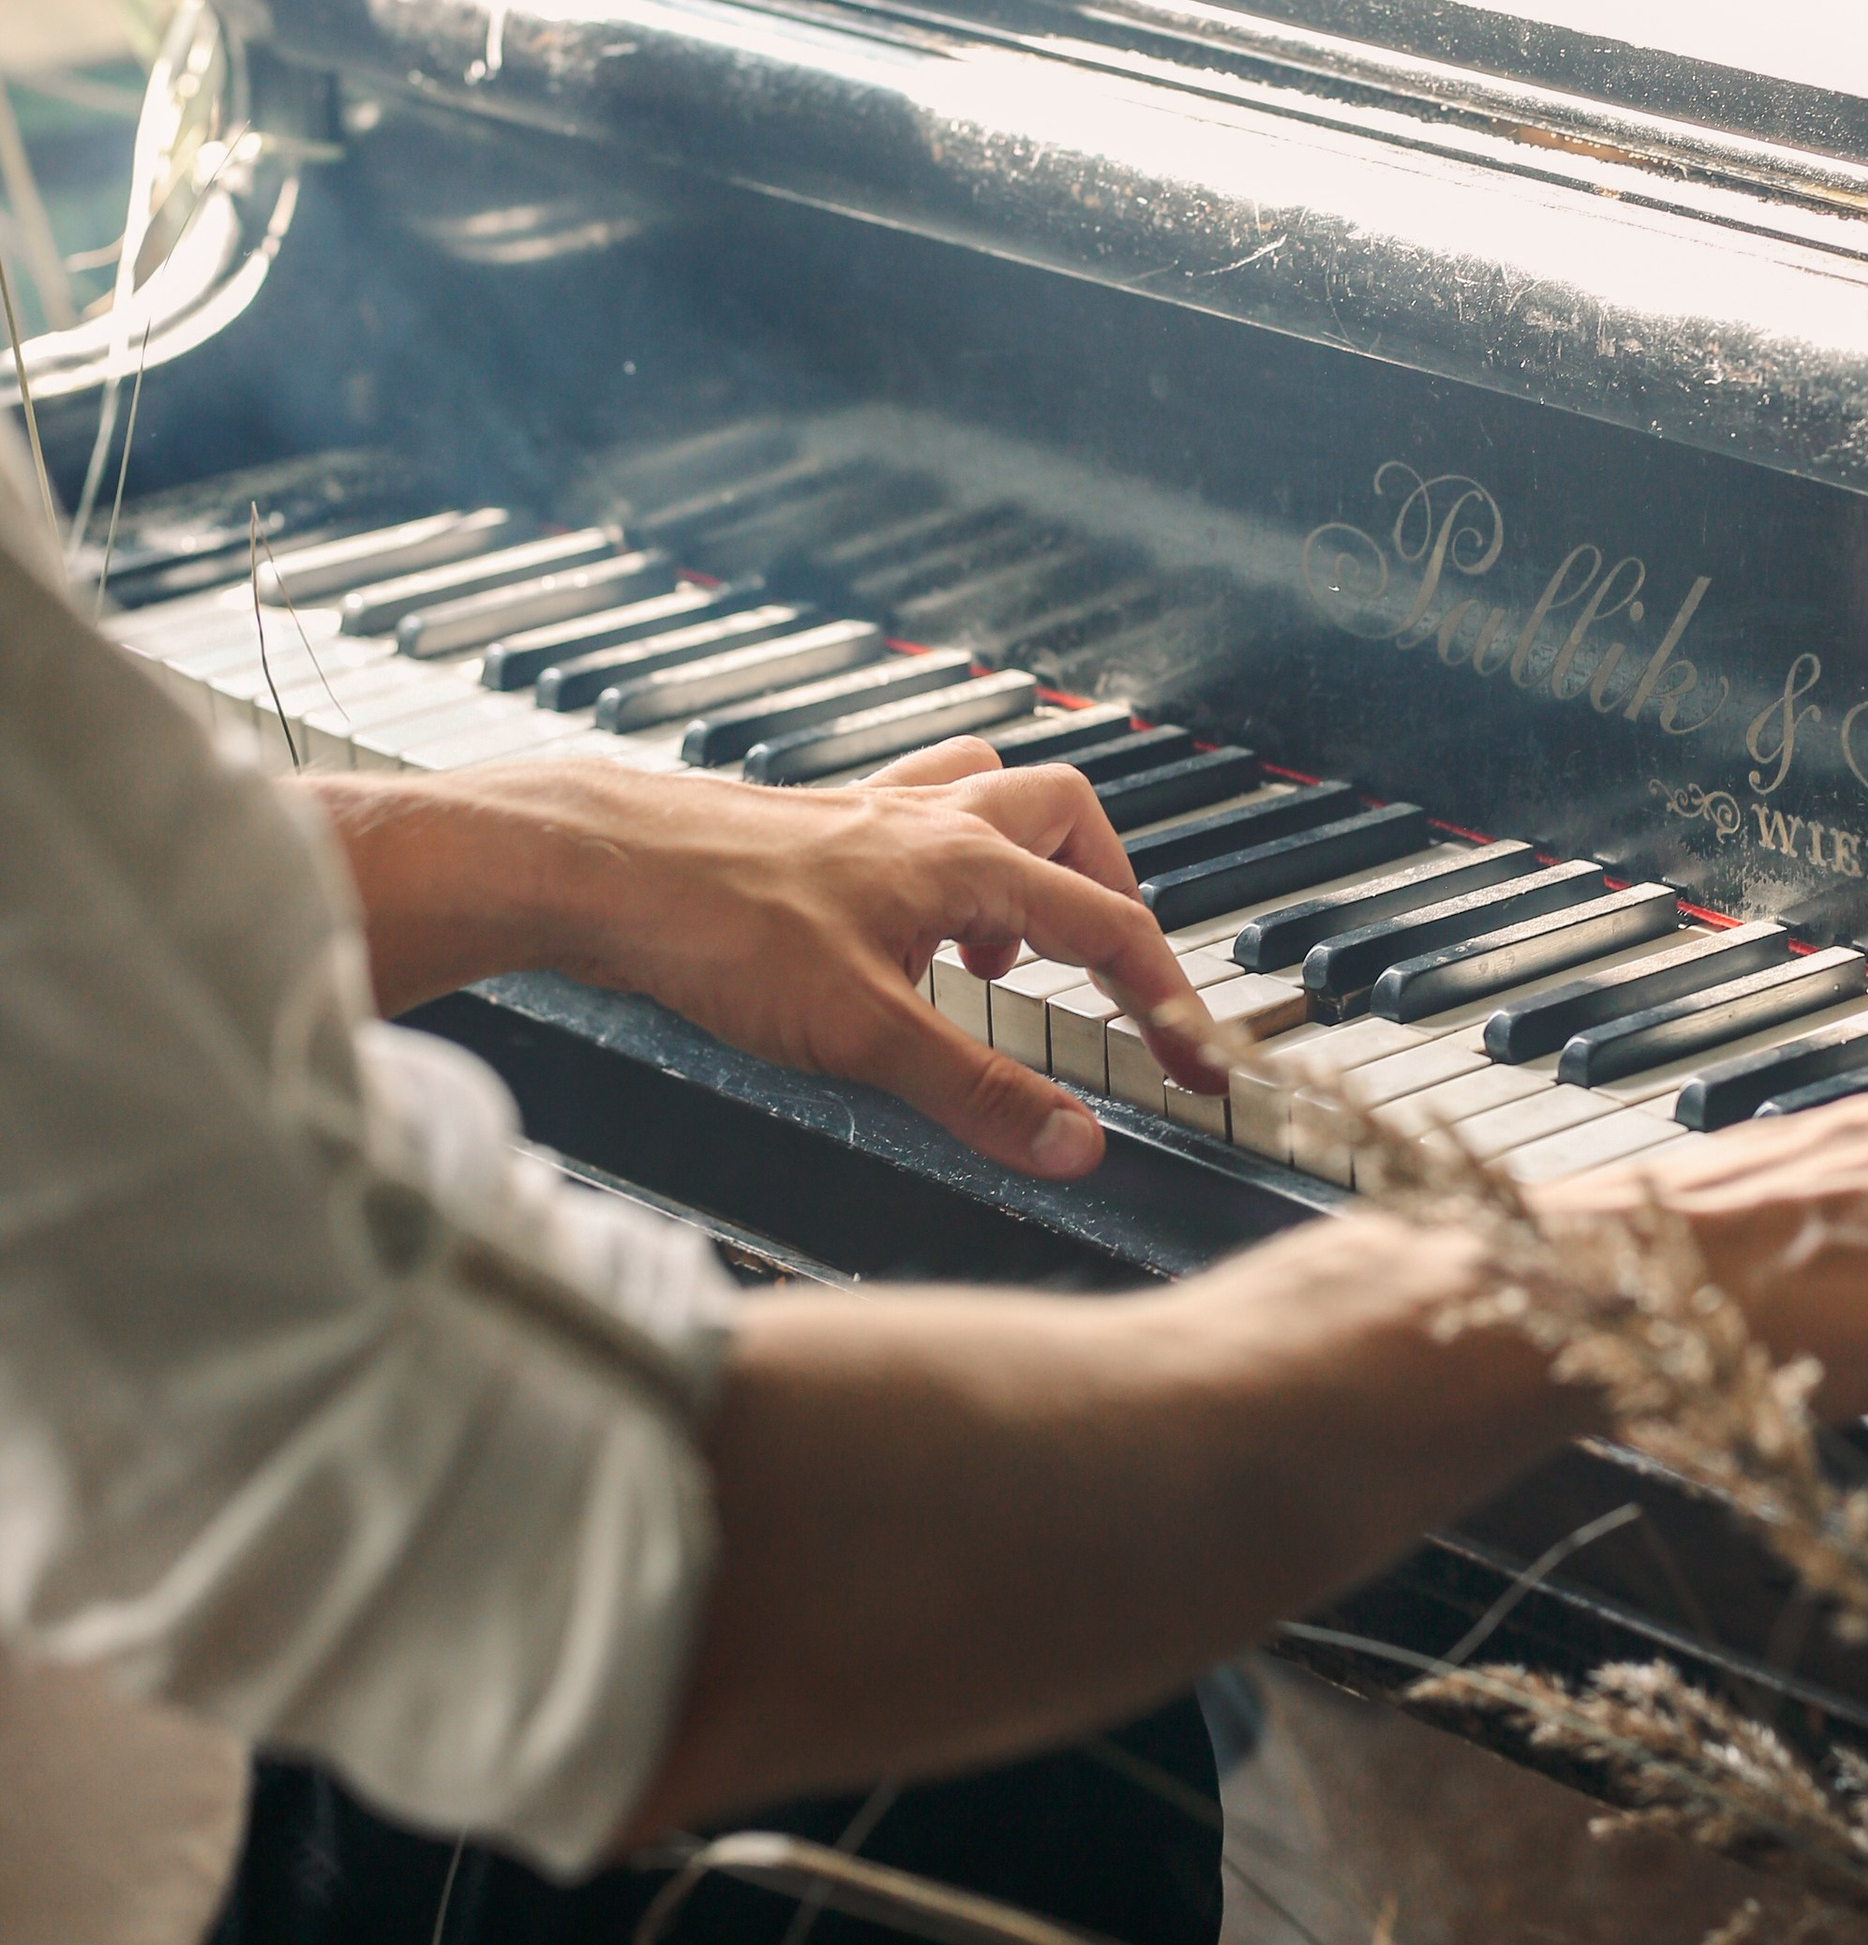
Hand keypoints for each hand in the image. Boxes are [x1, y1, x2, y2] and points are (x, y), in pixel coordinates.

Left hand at [322, 736, 1221, 1179]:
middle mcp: (927, 819)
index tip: (1196, 1056)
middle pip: (1066, 816)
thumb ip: (977, 1091)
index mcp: (965, 859)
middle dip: (1106, 889)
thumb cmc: (714, 928)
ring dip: (1020, 863)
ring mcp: (867, 817)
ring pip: (988, 798)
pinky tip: (905, 935)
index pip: (1109, 921)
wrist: (594, 868)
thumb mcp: (863, 1035)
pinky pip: (910, 821)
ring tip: (1005, 952)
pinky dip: (938, 868)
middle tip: (1108, 969)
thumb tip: (1075, 1146)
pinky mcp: (811, 832)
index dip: (1166, 995)